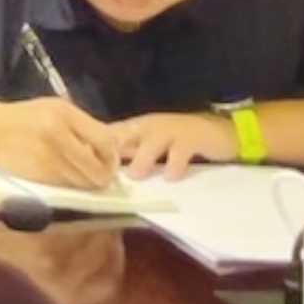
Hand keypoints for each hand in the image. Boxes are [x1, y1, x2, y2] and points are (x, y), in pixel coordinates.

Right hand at [0, 95, 123, 192]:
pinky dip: (70, 183)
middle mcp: (57, 132)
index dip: (112, 156)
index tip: (109, 160)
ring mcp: (47, 154)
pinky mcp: (40, 172)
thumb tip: (114, 147)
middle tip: (101, 174)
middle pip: (98, 166)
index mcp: (64, 113)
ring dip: (87, 181)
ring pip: (84, 180)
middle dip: (103, 174)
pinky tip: (62, 173)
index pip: (105, 141)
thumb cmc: (26, 118)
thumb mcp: (55, 110)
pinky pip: (67, 184)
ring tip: (80, 173)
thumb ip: (83, 126)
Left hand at [108, 110, 232, 176]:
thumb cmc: (180, 140)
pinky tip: (171, 177)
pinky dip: (175, 165)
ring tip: (135, 175)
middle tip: (102, 166)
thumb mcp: (153, 144)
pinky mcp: (191, 139)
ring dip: (142, 158)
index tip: (84, 160)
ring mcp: (170, 131)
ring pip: (152, 143)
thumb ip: (132, 152)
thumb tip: (105, 165)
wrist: (219, 131)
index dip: (96, 145)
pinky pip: (180, 152)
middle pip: (126, 134)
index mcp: (137, 127)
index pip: (112, 133)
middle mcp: (150, 126)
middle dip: (113, 147)